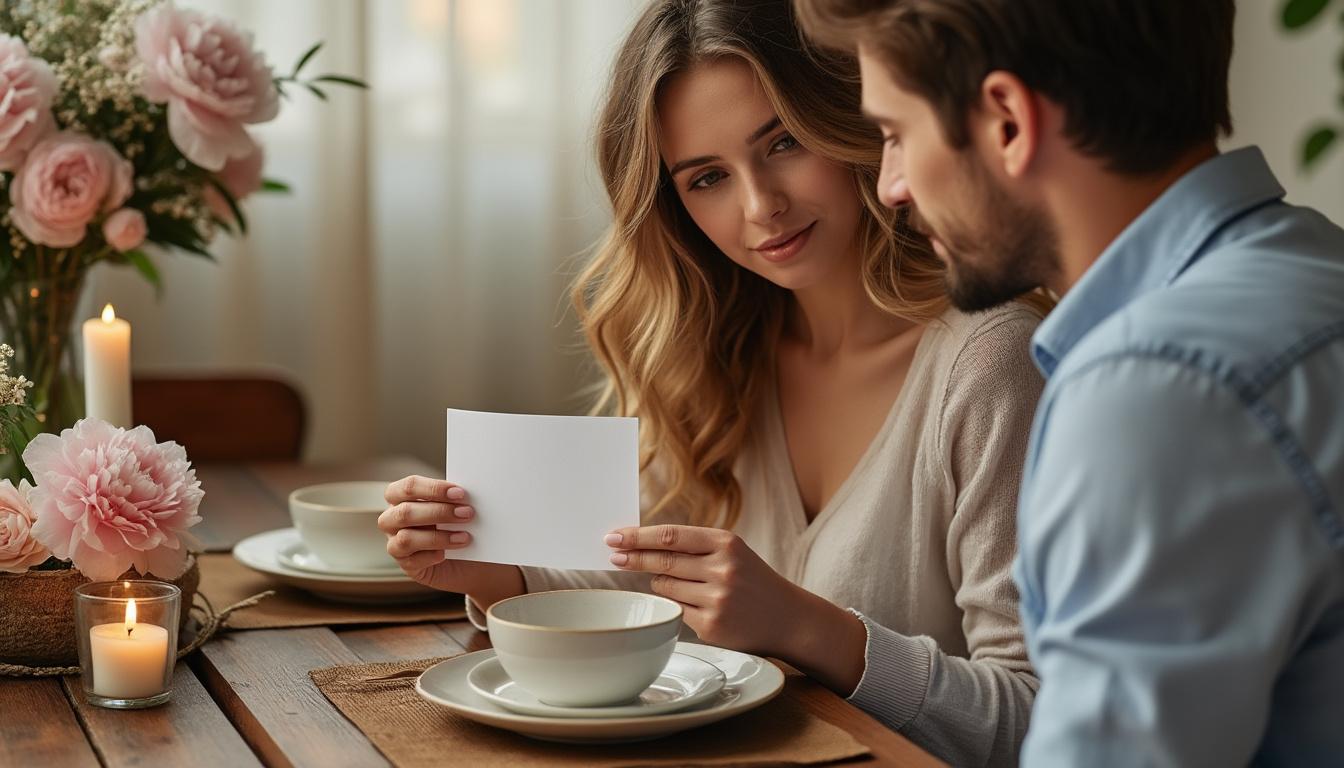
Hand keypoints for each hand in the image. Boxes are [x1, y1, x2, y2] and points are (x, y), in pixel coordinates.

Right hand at [379, 475, 521, 606]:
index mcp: (400, 496)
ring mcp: (395, 543)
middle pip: (405, 512)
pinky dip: (433, 556)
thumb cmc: (458, 524)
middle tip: (467, 513)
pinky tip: (448, 554)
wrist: (468, 559)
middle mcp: (392, 519)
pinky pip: (413, 561)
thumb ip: (453, 499)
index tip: (460, 493)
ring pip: (406, 538)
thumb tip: (466, 495)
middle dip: (439, 512)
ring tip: (464, 537)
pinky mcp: (405, 565)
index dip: (434, 489)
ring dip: (439, 537)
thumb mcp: (455, 507)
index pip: (409, 487)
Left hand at [604, 524, 801, 654]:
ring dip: (659, 583)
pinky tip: (694, 604)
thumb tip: (641, 545)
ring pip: (664, 587)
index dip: (638, 536)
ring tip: (677, 583)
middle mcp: (723, 569)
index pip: (671, 536)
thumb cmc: (752, 580)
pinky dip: (675, 606)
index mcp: (726, 543)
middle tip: (613, 554)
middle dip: (633, 557)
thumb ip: (693, 546)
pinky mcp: (711, 626)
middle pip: (662, 561)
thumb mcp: (732, 552)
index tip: (614, 537)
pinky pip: (675, 611)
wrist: (788, 618)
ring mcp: (717, 599)